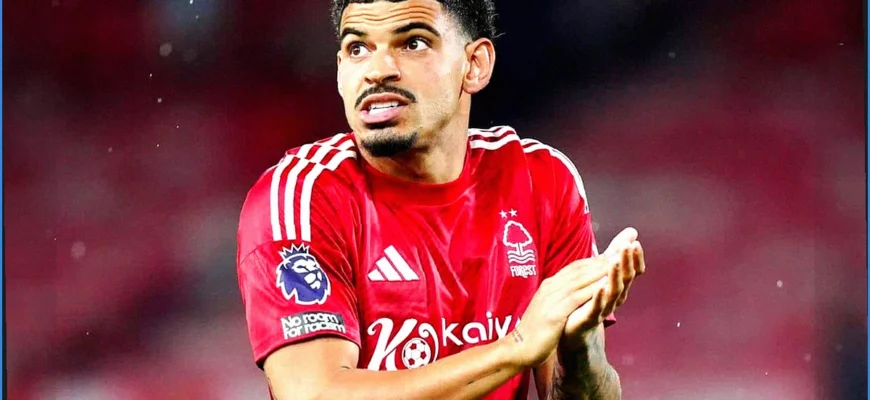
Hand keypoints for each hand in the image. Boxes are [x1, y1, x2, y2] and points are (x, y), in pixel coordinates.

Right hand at [505, 256, 615, 368]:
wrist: (518, 348)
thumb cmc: (536, 330)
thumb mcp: (549, 306)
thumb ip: (560, 295)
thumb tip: (575, 289)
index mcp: (551, 285)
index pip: (577, 267)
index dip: (597, 258)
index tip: (616, 250)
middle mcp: (551, 287)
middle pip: (581, 268)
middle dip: (604, 257)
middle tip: (626, 246)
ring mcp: (552, 299)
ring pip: (581, 279)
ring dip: (602, 268)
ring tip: (622, 259)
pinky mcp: (554, 314)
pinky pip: (577, 299)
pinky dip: (592, 290)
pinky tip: (608, 285)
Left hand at [561, 228, 645, 348]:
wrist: (574, 336)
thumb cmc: (589, 303)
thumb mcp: (601, 275)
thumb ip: (614, 254)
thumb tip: (632, 232)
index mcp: (617, 287)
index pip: (631, 270)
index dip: (634, 257)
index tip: (634, 241)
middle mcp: (614, 297)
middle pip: (625, 278)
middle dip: (627, 261)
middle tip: (629, 246)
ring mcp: (603, 309)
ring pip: (614, 291)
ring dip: (615, 276)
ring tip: (616, 261)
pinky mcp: (589, 319)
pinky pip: (597, 308)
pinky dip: (600, 297)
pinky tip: (600, 287)